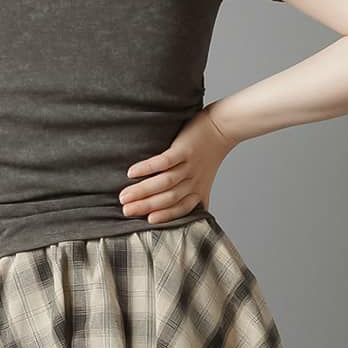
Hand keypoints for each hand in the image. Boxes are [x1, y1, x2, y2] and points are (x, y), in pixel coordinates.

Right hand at [119, 106, 234, 222]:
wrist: (223, 127)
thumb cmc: (210, 153)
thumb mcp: (206, 180)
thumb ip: (197, 197)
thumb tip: (190, 213)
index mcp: (197, 190)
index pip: (180, 208)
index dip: (164, 216)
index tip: (146, 220)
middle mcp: (193, 181)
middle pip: (168, 198)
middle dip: (145, 206)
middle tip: (125, 210)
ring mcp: (189, 166)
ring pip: (164, 183)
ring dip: (142, 191)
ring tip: (124, 196)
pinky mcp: (184, 149)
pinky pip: (164, 162)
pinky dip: (147, 168)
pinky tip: (132, 172)